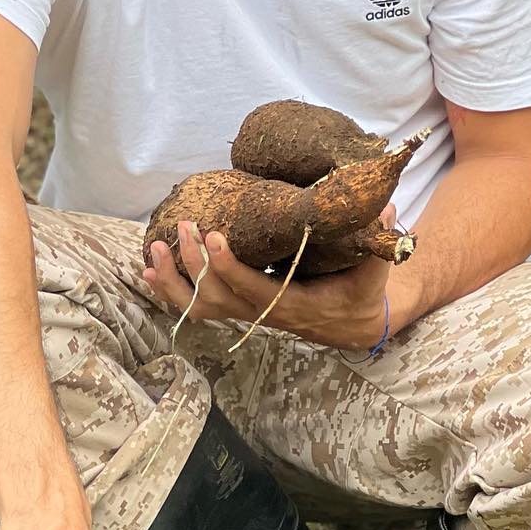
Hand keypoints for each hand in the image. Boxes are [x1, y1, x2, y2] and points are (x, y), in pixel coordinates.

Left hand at [142, 210, 399, 351]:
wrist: (354, 323)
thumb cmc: (362, 292)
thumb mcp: (374, 271)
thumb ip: (376, 243)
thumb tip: (383, 206)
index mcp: (293, 306)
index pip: (252, 290)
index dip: (228, 268)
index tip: (212, 236)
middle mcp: (263, 314)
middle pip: (216, 298)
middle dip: (194, 265)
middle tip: (182, 227)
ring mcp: (247, 313)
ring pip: (199, 307)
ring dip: (172, 281)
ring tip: (154, 249)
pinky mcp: (237, 308)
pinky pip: (196, 306)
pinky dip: (169, 290)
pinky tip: (148, 269)